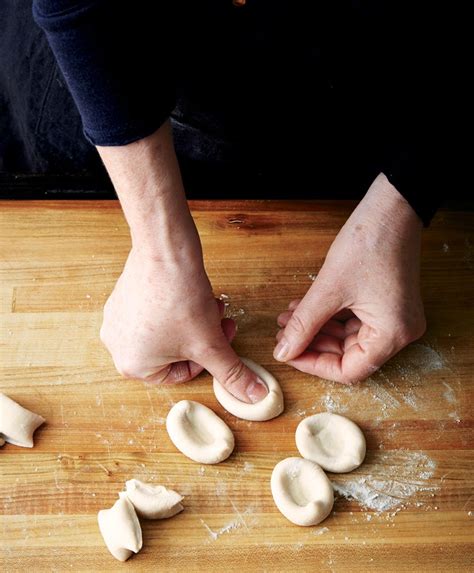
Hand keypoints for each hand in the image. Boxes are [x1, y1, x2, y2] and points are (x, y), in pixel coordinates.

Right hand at [100, 245, 267, 402]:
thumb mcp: (211, 344)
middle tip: (220, 321)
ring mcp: (116, 320)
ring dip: (193, 322)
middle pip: (173, 352)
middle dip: (202, 337)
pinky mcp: (121, 298)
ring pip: (166, 332)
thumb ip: (232, 374)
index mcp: (133, 366)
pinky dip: (175, 308)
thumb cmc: (181, 300)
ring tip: (209, 304)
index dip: (208, 358)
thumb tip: (254, 395)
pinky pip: (153, 313)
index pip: (180, 374)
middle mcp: (117, 347)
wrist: (166, 252)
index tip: (222, 340)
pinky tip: (191, 293)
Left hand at [273, 173, 425, 382]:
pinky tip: (303, 308)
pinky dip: (328, 317)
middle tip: (284, 335)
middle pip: (348, 355)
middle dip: (312, 344)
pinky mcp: (386, 304)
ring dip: (317, 329)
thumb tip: (283, 352)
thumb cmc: (369, 243)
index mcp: (392, 334)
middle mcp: (399, 332)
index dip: (314, 365)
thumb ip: (304, 325)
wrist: (390, 208)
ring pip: (347, 338)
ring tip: (288, 319)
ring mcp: (394, 318)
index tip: (289, 354)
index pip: (349, 371)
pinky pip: (353, 320)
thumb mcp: (328, 289)